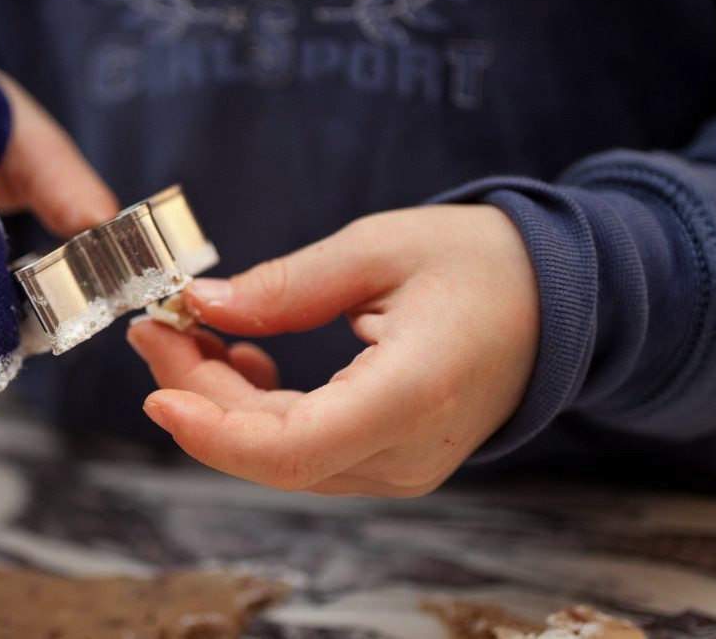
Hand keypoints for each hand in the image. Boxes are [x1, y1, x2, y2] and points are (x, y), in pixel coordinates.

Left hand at [127, 205, 538, 495]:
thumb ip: (288, 284)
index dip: (213, 432)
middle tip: (159, 330)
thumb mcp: (381, 249)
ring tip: (192, 334)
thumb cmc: (485, 265)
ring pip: (282, 456)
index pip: (294, 449)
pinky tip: (245, 358)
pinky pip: (307, 448)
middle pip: (272, 451)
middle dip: (199, 394)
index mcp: (413, 393)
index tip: (157, 390)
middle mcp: (408, 450)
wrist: (558, 302)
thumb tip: (206, 305)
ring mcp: (402, 465)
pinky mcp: (392, 458)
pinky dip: (259, 410)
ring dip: (222, 403)